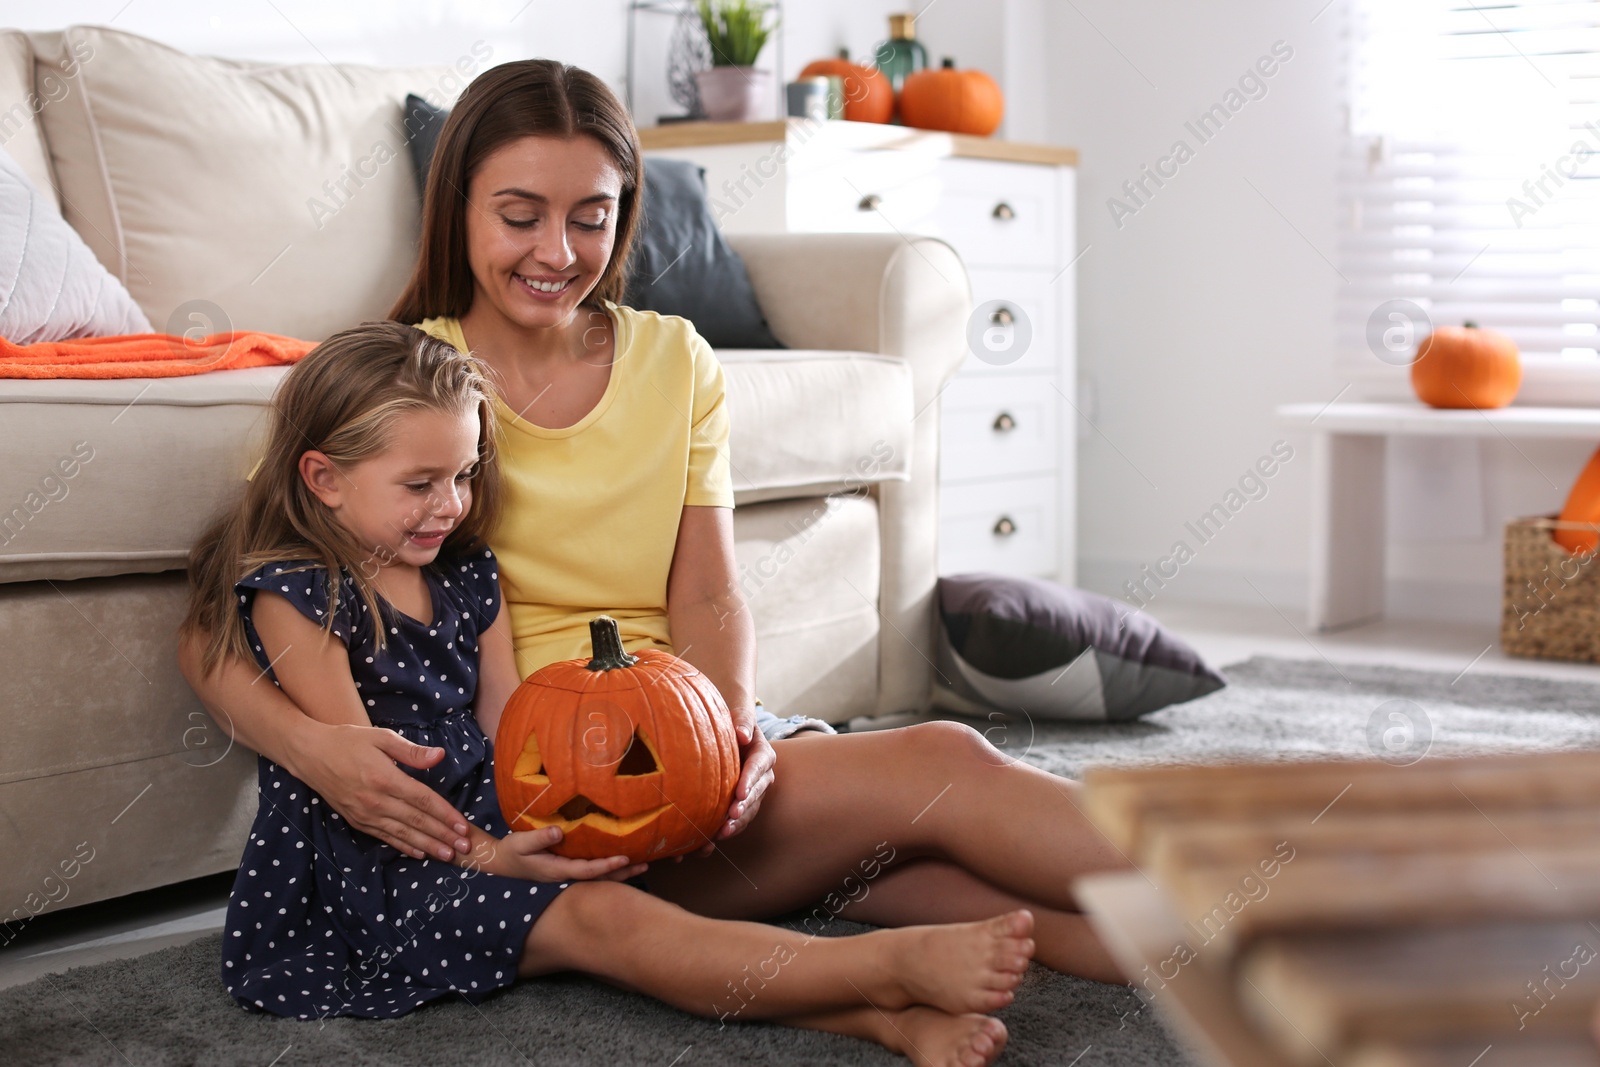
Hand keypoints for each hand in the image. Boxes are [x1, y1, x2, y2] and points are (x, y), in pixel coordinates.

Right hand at [289, 721, 472, 861]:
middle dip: (443, 836)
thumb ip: (411, 751)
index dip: (446, 815)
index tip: (464, 827)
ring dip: (428, 846)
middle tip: (465, 848)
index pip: (423, 801)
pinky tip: (419, 853)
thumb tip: (439, 756)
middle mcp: (376, 801)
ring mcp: (365, 814)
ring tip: (448, 855)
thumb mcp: (381, 738)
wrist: (309, 754)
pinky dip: (403, 847)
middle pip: (417, 822)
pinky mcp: (357, 821)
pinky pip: (384, 837)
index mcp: (385, 779)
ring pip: (402, 834)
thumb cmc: (348, 741)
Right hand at [494, 826, 648, 882]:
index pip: (587, 870)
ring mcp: (569, 873)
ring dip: (621, 871)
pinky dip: (610, 867)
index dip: (607, 866)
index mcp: (558, 870)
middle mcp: (567, 875)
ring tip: (644, 864)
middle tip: (646, 865)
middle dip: (623, 872)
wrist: (503, 862)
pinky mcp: (569, 868)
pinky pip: (593, 870)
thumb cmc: (512, 852)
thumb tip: (559, 832)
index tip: (625, 858)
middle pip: (600, 878)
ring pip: (600, 876)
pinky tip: (624, 860)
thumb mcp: (520, 843)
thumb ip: (539, 838)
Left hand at [676, 709, 774, 860]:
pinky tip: (714, 838)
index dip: (750, 780)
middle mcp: (761, 775)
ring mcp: (753, 790)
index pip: (758, 767)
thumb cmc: (731, 721)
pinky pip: (738, 817)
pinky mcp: (741, 801)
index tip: (740, 793)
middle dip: (745, 806)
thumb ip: (742, 720)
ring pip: (749, 809)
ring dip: (738, 822)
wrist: (726, 733)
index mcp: (762, 754)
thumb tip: (742, 734)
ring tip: (723, 832)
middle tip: (732, 815)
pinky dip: (728, 827)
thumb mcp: (737, 715)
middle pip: (756, 792)